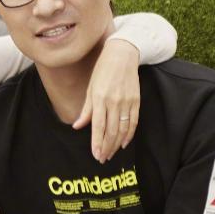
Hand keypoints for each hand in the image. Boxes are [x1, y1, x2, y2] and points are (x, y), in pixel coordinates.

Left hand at [73, 38, 140, 162]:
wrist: (123, 54)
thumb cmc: (102, 71)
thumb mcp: (90, 89)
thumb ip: (86, 110)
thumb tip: (77, 126)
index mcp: (100, 99)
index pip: (99, 127)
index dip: (97, 143)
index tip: (96, 155)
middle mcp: (114, 102)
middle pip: (111, 131)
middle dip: (106, 148)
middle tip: (102, 159)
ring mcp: (127, 102)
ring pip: (122, 129)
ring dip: (116, 144)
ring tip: (110, 154)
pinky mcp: (136, 101)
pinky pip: (133, 122)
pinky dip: (129, 134)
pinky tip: (123, 143)